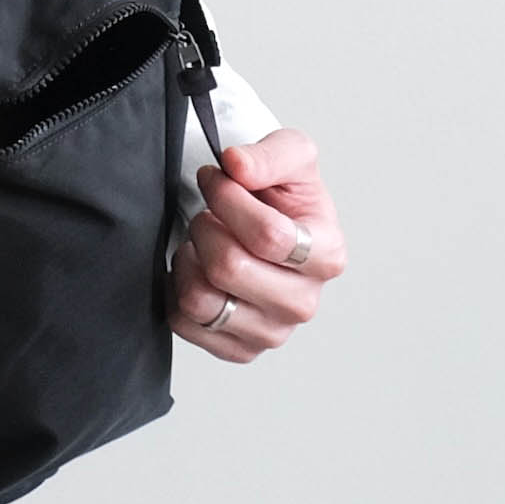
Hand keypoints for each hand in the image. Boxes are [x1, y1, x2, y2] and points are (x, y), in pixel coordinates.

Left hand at [170, 128, 346, 362]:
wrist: (265, 223)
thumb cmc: (281, 195)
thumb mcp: (290, 154)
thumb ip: (269, 154)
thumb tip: (237, 165)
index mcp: (327, 255)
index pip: (268, 235)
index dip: (228, 199)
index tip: (215, 179)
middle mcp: (304, 302)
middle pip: (230, 268)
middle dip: (205, 228)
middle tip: (207, 215)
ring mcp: (272, 331)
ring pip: (202, 300)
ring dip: (189, 260)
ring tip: (200, 243)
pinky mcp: (239, 349)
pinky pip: (185, 323)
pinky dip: (178, 289)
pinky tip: (195, 270)